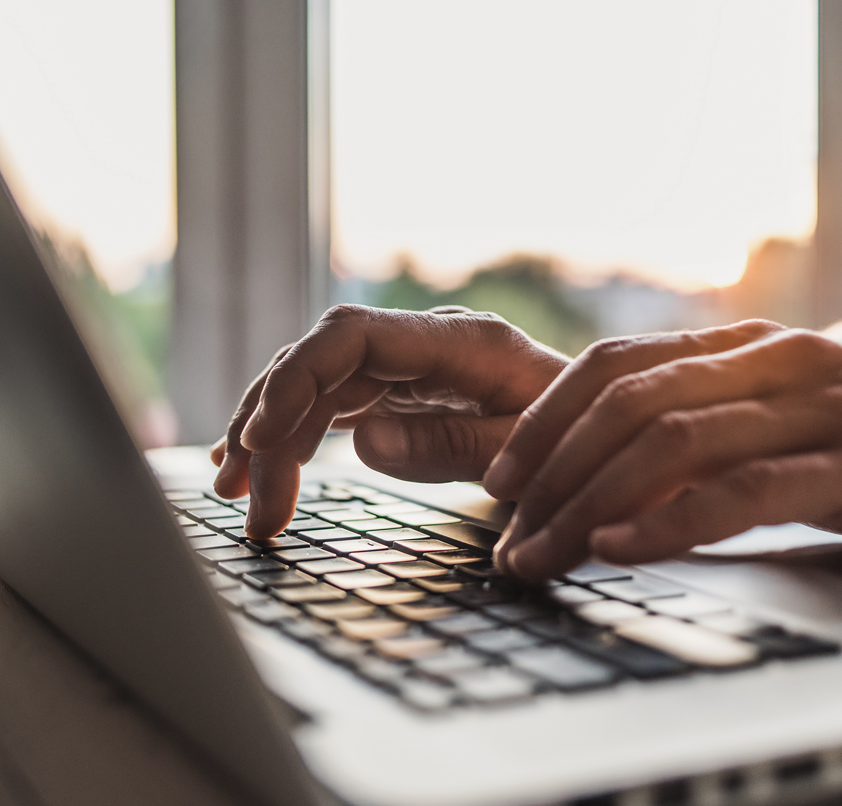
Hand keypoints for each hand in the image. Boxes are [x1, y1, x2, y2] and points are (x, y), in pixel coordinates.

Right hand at [211, 305, 569, 537]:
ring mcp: (407, 366)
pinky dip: (293, 436)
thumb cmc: (578, 438)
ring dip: (269, 436)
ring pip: (314, 385)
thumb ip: (453, 444)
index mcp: (458, 342)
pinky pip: (331, 404)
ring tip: (238, 496)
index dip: (295, 380)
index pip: (350, 336)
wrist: (604, 431)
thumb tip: (364, 442)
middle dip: (270, 427)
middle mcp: (423, 344)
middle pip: (319, 365)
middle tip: (246, 504)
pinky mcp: (400, 392)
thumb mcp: (528, 451)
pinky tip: (263, 466)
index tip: (259, 440)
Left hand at [484, 321, 841, 581]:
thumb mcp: (763, 430)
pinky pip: (745, 491)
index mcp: (741, 347)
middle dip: (552, 473)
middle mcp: (776, 360)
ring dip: (589, 504)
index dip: (545, 419)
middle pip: (627, 403)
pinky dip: (670, 521)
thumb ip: (689, 436)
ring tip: (543, 554)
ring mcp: (824, 406)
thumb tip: (580, 481)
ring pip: (672, 443)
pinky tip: (620, 548)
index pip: (614, 364)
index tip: (499, 477)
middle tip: (510, 535)